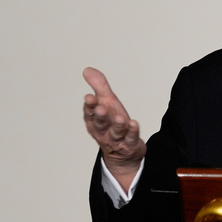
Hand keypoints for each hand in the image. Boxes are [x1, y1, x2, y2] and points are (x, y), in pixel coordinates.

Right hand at [83, 67, 145, 191]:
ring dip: (118, 125)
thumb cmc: (112, 123)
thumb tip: (87, 70)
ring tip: (121, 118)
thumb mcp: (106, 103)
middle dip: (100, 116)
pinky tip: (134, 124)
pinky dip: (132, 132)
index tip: (90, 98)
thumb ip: (99, 87)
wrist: (123, 152)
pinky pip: (131, 138)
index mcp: (95, 120)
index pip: (90, 113)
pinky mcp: (129, 145)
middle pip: (100, 124)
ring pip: (116, 132)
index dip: (89, 106)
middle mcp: (104, 131)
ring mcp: (116, 139)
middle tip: (101, 108)